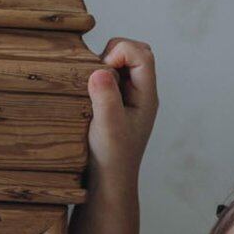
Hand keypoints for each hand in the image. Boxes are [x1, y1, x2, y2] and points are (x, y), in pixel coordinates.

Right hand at [85, 36, 158, 201]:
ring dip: (101, 66)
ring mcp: (128, 96)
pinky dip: (95, 77)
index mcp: (147, 96)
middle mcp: (140, 92)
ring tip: (90, 90)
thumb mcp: (108, 128)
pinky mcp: (114, 101)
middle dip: (111, 54)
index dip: (119, 52)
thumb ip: (106, 98)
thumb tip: (100, 70)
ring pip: (119, 61)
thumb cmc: (111, 159)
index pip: (142, 54)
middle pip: (134, 51)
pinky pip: (108, 75)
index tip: (101, 74)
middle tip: (95, 80)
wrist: (109, 181)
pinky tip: (87, 96)